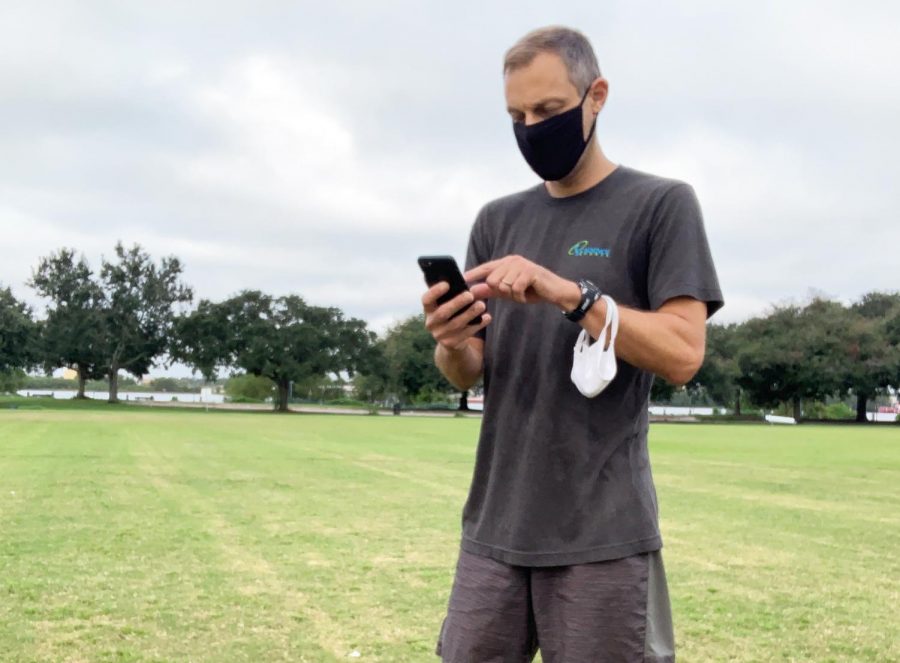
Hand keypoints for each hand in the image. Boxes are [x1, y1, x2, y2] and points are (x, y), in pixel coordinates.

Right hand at [421, 282, 490, 350]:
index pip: (426, 299)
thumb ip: (451, 296)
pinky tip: (487, 317)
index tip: (447, 284)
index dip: (435, 291)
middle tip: (470, 295)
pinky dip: (478, 325)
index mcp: (428, 310)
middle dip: (457, 303)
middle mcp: (431, 323)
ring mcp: (440, 335)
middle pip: (442, 313)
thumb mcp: (446, 306)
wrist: (450, 342)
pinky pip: (466, 333)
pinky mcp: (451, 343)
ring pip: (456, 324)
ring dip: (470, 313)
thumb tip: (466, 286)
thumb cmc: (451, 316)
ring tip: (482, 305)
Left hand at [464, 255, 579, 307]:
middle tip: (515, 293)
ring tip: (523, 293)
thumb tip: (472, 292)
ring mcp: (521, 265)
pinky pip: (516, 288)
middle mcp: (512, 261)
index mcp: (506, 263)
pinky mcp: (530, 272)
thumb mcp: (508, 291)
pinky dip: (521, 297)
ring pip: (504, 286)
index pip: (485, 267)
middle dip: (502, 292)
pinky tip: (528, 295)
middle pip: (492, 280)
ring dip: (513, 295)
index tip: (462, 279)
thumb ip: (490, 290)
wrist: (555, 292)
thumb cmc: (531, 290)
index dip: (473, 274)